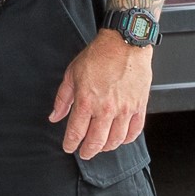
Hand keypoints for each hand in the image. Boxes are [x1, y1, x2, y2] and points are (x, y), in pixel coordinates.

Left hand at [49, 33, 151, 160]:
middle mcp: (106, 108)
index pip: (76, 132)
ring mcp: (125, 108)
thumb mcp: (72, 74)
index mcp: (87, 100)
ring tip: (101, 146)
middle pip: (96, 141)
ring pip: (116, 140)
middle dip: (88, 151)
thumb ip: (62, 99)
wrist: (125, 43)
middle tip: (84, 153)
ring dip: (106, 147)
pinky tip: (120, 138)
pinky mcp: (139, 106)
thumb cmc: (99, 55)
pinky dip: (127, 139)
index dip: (71, 144)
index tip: (69, 147)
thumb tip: (55, 116)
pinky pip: (135, 131)